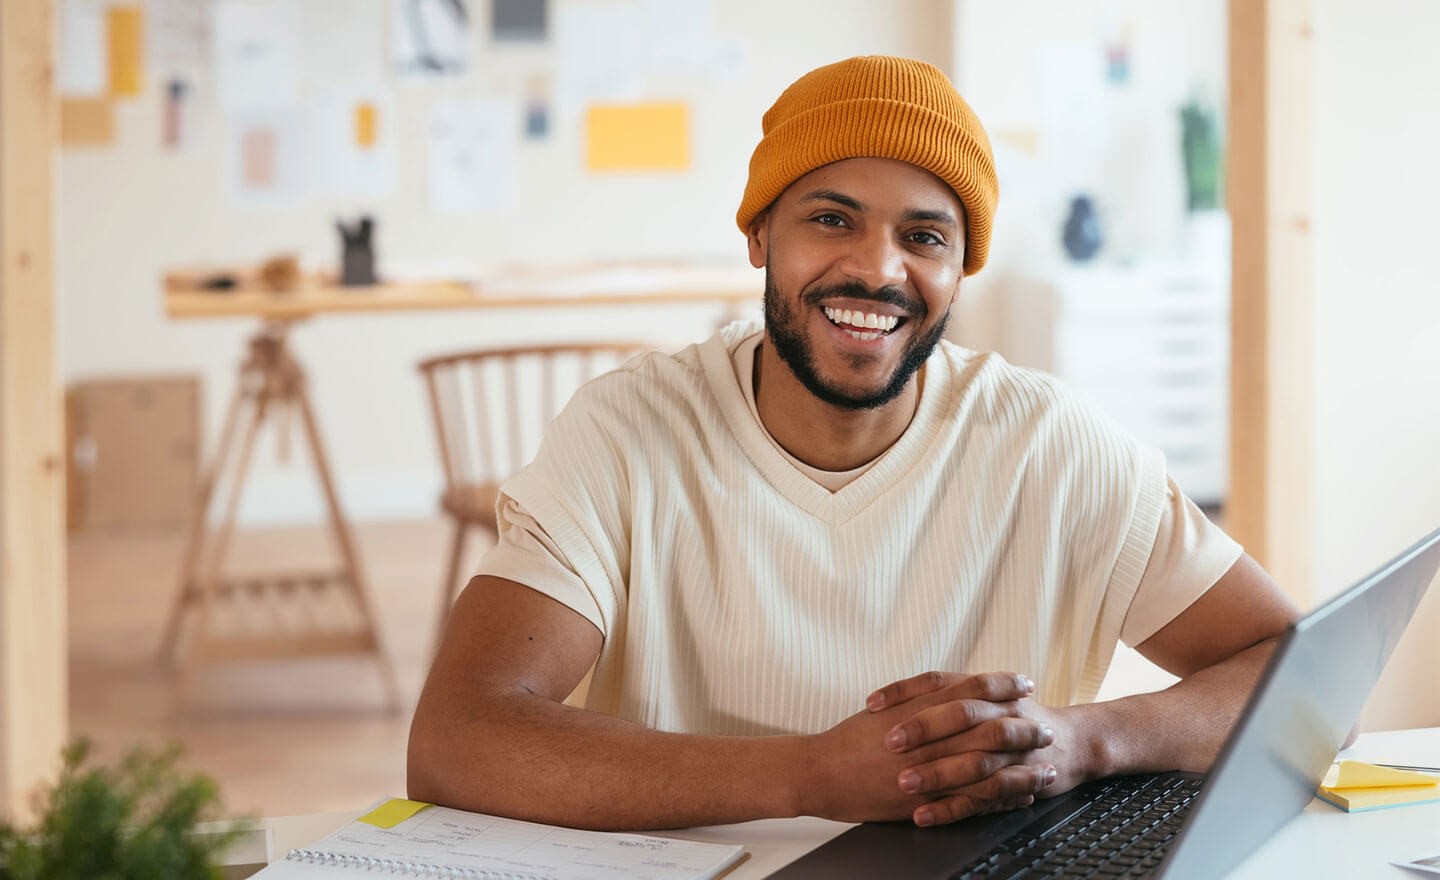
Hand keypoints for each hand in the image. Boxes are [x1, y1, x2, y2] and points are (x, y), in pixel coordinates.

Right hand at [803, 672, 1052, 823]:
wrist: (820, 772)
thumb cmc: (848, 740)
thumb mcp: (886, 708)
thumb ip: (919, 696)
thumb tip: (949, 688)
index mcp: (921, 708)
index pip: (973, 689)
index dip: (1003, 684)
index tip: (1024, 683)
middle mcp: (929, 737)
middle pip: (990, 728)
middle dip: (1022, 727)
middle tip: (1045, 726)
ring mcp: (930, 770)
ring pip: (989, 768)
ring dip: (1020, 769)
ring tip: (1045, 770)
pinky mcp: (927, 800)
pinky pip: (973, 801)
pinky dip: (999, 799)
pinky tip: (1017, 798)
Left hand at [870, 671, 1091, 825]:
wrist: (1073, 743)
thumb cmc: (1017, 718)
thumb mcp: (986, 697)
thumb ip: (947, 695)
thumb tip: (892, 700)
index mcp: (987, 689)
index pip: (940, 681)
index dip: (905, 691)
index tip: (872, 705)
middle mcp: (1002, 712)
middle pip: (962, 713)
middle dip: (924, 728)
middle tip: (889, 742)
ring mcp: (1013, 749)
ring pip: (975, 758)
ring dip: (937, 771)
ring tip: (903, 782)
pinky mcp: (1018, 781)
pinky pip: (984, 797)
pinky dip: (951, 808)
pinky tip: (923, 815)